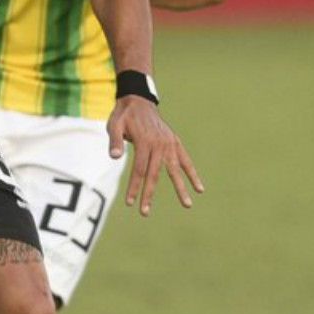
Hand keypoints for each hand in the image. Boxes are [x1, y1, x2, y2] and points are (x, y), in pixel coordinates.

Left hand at [105, 95, 203, 216]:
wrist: (138, 100)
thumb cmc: (123, 116)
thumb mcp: (114, 125)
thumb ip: (115, 141)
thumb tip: (114, 157)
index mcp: (144, 141)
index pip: (139, 170)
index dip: (134, 187)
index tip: (130, 202)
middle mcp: (159, 144)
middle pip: (154, 174)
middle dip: (149, 194)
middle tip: (145, 212)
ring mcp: (169, 144)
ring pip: (174, 170)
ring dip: (180, 188)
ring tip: (187, 205)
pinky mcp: (175, 142)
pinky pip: (186, 160)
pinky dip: (192, 174)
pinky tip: (199, 188)